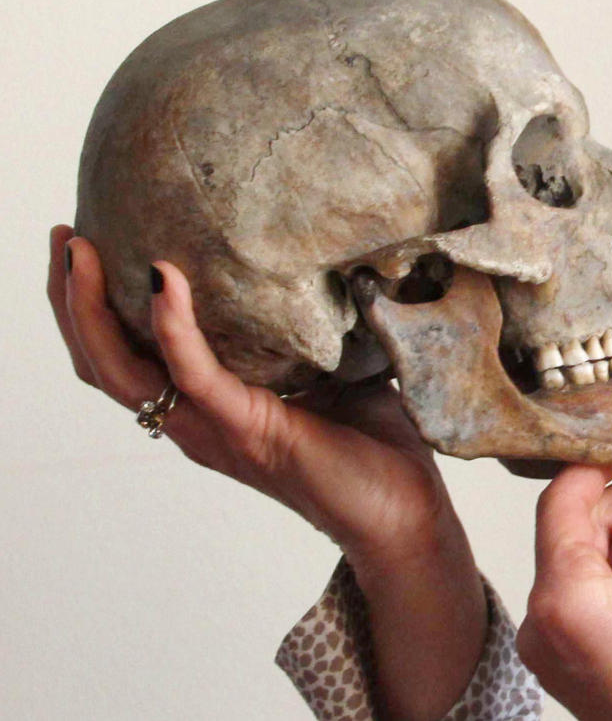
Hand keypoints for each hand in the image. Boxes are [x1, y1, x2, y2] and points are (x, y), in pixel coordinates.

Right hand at [48, 225, 483, 720]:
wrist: (406, 516)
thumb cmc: (375, 448)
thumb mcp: (339, 370)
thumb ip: (318, 327)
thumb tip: (340, 262)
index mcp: (213, 408)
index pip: (131, 358)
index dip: (98, 308)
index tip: (86, 246)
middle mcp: (198, 423)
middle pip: (105, 362)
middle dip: (73, 299)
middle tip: (64, 237)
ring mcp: (217, 431)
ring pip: (123, 371)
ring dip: (92, 308)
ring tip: (78, 250)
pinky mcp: (248, 431)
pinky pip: (194, 376)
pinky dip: (173, 328)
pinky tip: (163, 282)